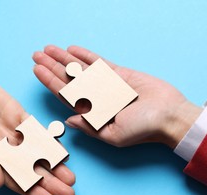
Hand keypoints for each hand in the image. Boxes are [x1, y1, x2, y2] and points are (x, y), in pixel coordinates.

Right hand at [0, 67, 74, 194]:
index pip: (15, 180)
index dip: (33, 192)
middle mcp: (4, 147)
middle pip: (31, 169)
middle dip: (50, 182)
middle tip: (69, 194)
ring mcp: (13, 131)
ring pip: (38, 152)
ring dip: (54, 165)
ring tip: (71, 178)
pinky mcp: (18, 114)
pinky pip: (37, 130)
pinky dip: (50, 141)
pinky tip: (62, 152)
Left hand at [33, 45, 201, 148]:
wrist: (169, 115)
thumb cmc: (143, 130)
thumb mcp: (113, 135)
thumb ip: (90, 128)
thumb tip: (68, 121)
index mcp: (92, 113)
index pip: (65, 95)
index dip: (50, 82)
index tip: (37, 70)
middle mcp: (95, 98)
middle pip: (68, 79)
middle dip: (51, 66)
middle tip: (36, 54)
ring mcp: (106, 84)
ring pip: (80, 69)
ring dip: (64, 58)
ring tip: (49, 48)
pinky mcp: (118, 74)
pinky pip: (98, 63)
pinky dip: (85, 55)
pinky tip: (72, 50)